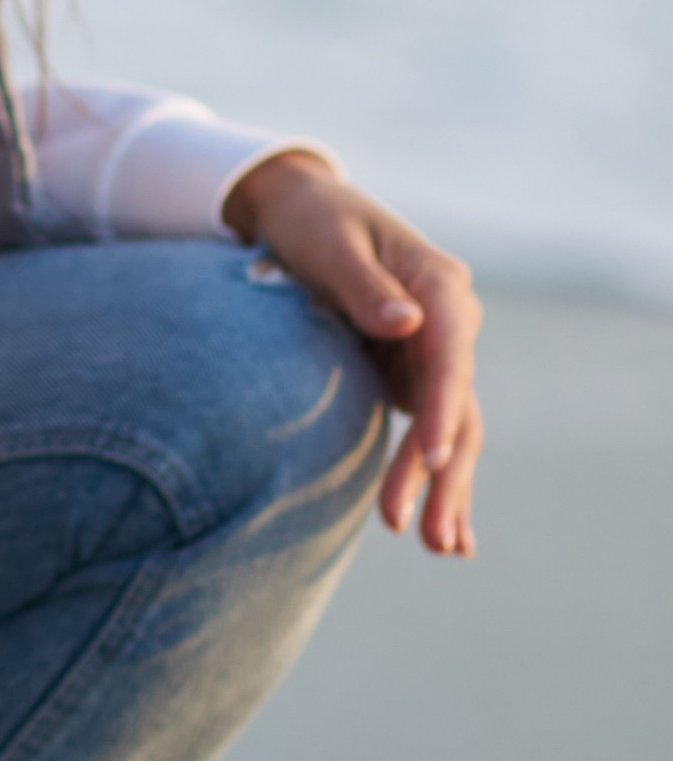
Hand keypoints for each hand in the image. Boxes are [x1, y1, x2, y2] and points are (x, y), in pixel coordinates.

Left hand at [222, 150, 483, 557]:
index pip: (450, 355)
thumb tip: (405, 321)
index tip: (434, 458)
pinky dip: (434, 478)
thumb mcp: (329, 243)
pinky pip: (430, 432)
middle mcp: (449, 322)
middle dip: (446, 472)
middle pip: (457, 404)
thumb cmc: (313, 221)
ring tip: (442, 549)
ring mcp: (435, 352)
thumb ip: (362, 284)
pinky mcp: (412, 374)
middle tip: (430, 536)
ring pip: (452, 428)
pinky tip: (444, 533)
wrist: (303, 211)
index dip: (442, 408)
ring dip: (446, 488)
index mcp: (439, 284)